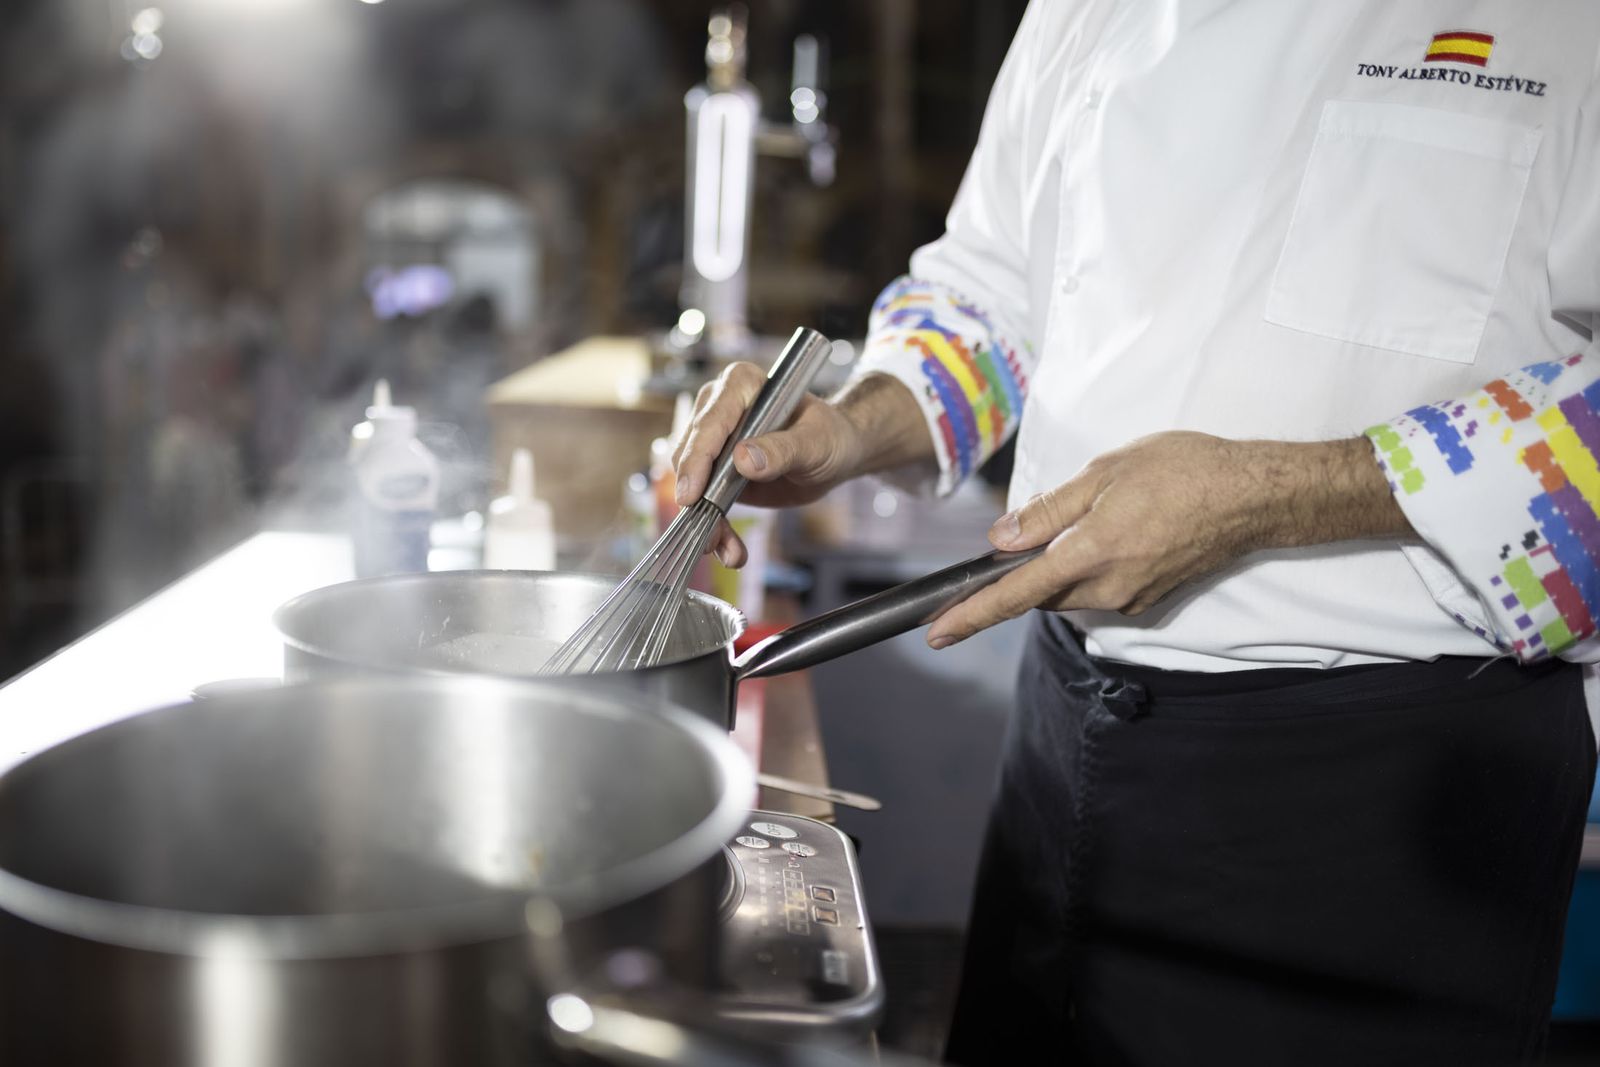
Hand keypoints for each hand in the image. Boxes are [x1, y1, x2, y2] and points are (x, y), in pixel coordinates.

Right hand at [671, 362, 870, 566]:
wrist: (836, 453)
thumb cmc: (830, 435)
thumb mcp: (814, 442)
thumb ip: (782, 449)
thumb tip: (743, 459)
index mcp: (740, 385)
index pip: (709, 422)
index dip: (696, 460)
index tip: (692, 494)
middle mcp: (719, 408)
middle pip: (691, 455)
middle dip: (698, 499)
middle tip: (710, 535)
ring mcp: (715, 441)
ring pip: (693, 483)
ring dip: (706, 521)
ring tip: (726, 550)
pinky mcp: (717, 471)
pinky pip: (706, 501)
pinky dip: (716, 528)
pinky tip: (731, 549)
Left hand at [925, 432, 1412, 647]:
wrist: (1253, 495)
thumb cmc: (1183, 471)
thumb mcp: (1105, 473)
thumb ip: (1048, 511)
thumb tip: (1000, 540)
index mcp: (1090, 554)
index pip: (1015, 593)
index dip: (970, 614)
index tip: (935, 633)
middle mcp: (1108, 588)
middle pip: (1040, 594)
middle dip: (1023, 573)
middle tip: (1029, 533)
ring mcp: (1131, 598)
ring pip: (1069, 593)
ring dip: (1059, 567)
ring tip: (1094, 517)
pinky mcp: (1149, 599)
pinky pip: (1099, 590)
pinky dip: (1089, 568)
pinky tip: (1116, 532)